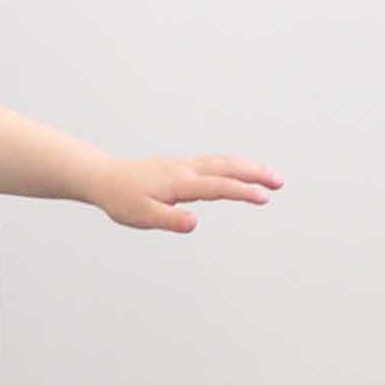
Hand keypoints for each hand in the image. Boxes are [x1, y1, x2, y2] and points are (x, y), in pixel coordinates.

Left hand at [92, 154, 283, 232]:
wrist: (105, 177)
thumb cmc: (122, 198)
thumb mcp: (141, 215)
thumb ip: (169, 220)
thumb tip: (194, 223)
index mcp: (179, 182)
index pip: (218, 186)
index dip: (243, 191)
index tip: (264, 198)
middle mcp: (186, 169)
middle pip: (228, 166)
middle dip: (256, 173)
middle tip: (280, 182)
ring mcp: (185, 165)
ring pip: (224, 161)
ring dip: (249, 167)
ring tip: (270, 177)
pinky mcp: (183, 166)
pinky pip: (216, 162)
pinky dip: (235, 165)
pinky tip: (242, 171)